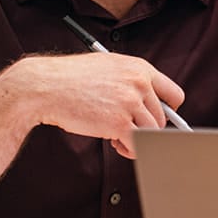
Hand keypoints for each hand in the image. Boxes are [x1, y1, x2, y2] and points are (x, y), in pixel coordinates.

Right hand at [4, 53, 184, 157]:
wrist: (43, 86)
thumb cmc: (71, 79)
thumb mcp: (107, 68)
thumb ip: (131, 83)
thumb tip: (150, 105)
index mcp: (139, 68)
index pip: (174, 94)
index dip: (168, 110)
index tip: (156, 118)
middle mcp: (139, 83)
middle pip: (162, 117)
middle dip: (145, 127)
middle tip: (123, 129)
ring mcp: (131, 103)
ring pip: (152, 133)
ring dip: (137, 139)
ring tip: (116, 136)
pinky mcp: (120, 123)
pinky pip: (139, 144)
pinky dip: (130, 150)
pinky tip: (115, 145)